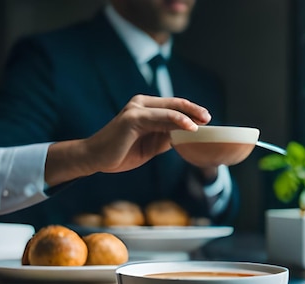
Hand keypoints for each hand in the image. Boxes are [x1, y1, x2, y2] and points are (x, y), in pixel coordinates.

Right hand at [45, 95, 211, 185]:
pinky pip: (161, 117)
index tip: (207, 119)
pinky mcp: (133, 118)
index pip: (174, 106)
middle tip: (209, 117)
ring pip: (170, 109)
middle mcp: (141, 103)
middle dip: (194, 110)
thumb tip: (186, 137)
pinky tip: (190, 128)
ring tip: (204, 122)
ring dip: (190, 115)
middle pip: (175, 104)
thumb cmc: (121, 152)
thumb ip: (166, 137)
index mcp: (146, 108)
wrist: (95, 159)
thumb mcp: (151, 145)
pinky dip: (177, 121)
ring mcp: (136, 109)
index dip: (192, 111)